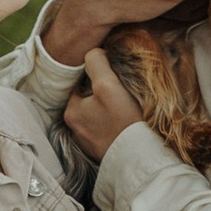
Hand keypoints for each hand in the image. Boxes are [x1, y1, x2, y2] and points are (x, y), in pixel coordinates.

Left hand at [63, 41, 147, 163]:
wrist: (139, 158)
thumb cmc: (123, 120)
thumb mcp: (107, 84)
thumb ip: (96, 63)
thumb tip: (93, 53)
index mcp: (71, 111)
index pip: (82, 84)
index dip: (99, 77)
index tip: (115, 79)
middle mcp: (74, 128)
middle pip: (89, 100)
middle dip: (104, 94)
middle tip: (124, 93)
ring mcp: (88, 142)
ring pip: (98, 115)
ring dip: (110, 110)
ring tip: (127, 109)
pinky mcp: (102, 151)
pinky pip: (106, 130)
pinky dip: (114, 125)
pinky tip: (127, 124)